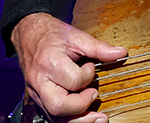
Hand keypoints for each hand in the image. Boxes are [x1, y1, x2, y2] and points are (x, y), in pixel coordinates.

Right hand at [11, 13, 127, 122]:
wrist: (29, 35)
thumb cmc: (52, 35)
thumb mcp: (77, 37)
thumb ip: (99, 48)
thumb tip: (120, 53)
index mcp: (50, 62)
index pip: (73, 80)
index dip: (88, 76)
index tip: (90, 67)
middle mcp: (40, 80)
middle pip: (58, 106)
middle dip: (81, 106)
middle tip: (95, 95)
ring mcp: (36, 92)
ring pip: (54, 116)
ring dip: (78, 119)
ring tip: (97, 118)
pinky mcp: (37, 98)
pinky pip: (51, 115)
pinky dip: (69, 118)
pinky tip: (83, 115)